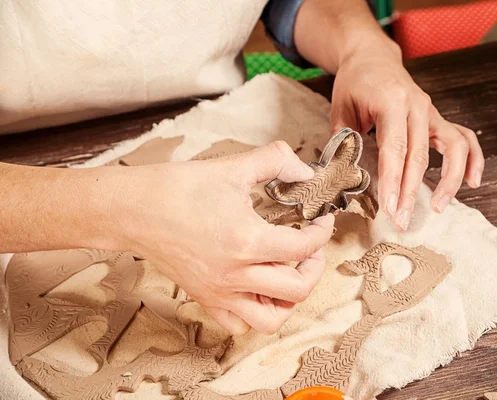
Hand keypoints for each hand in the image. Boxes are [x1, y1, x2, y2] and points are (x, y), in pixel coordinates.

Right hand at [111, 141, 334, 334]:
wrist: (132, 209)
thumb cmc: (176, 189)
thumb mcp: (232, 166)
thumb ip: (275, 160)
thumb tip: (304, 170)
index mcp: (247, 241)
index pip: (303, 247)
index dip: (322, 232)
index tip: (322, 221)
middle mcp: (236, 274)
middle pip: (297, 289)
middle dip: (314, 267)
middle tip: (311, 248)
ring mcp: (219, 292)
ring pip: (271, 319)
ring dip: (290, 299)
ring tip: (289, 275)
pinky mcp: (204, 298)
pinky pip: (239, 324)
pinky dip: (256, 313)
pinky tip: (258, 288)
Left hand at [330, 38, 484, 229]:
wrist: (371, 57)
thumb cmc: (354, 83)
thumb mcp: (340, 110)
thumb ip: (344, 142)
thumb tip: (345, 177)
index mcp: (391, 101)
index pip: (394, 148)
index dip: (393, 181)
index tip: (391, 207)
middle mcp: (417, 105)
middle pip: (420, 155)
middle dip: (412, 192)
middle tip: (403, 220)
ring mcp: (431, 111)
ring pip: (454, 147)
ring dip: (450, 180)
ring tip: (441, 207)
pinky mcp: (436, 118)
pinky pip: (463, 138)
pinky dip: (472, 160)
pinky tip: (472, 182)